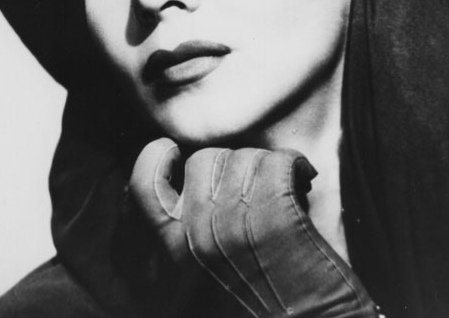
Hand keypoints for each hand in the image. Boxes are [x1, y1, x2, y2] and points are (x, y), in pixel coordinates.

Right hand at [131, 139, 376, 316]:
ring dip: (266, 165)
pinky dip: (294, 164)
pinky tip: (304, 177)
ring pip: (243, 158)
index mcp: (167, 260)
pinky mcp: (276, 220)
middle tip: (253, 182)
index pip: (144, 187)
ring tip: (285, 186)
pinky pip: (278, 163)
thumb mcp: (191, 295)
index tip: (172, 154)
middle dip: (231, 164)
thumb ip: (177, 252)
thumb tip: (179, 202)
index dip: (155, 161)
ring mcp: (232, 226)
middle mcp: (192, 238)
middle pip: (203, 161)